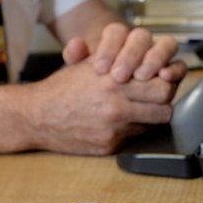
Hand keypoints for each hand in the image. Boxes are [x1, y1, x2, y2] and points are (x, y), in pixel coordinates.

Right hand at [25, 59, 174, 154]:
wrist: (37, 116)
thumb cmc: (64, 88)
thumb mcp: (88, 64)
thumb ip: (116, 56)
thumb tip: (145, 56)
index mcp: (113, 80)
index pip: (161, 83)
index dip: (164, 81)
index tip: (159, 79)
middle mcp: (116, 105)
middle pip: (164, 104)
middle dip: (164, 99)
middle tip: (157, 97)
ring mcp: (114, 128)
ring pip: (154, 123)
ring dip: (152, 116)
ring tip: (142, 109)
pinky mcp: (110, 145)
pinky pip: (135, 137)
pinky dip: (133, 130)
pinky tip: (122, 123)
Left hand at [62, 23, 186, 83]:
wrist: (112, 98)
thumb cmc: (97, 81)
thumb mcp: (81, 70)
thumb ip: (76, 57)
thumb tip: (75, 45)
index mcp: (118, 37)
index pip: (115, 32)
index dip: (109, 48)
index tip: (100, 69)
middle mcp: (141, 43)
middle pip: (141, 36)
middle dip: (130, 55)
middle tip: (118, 76)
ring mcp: (160, 56)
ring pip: (166, 45)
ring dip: (155, 58)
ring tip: (141, 76)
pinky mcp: (173, 72)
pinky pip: (180, 65)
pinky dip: (175, 69)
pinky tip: (164, 77)